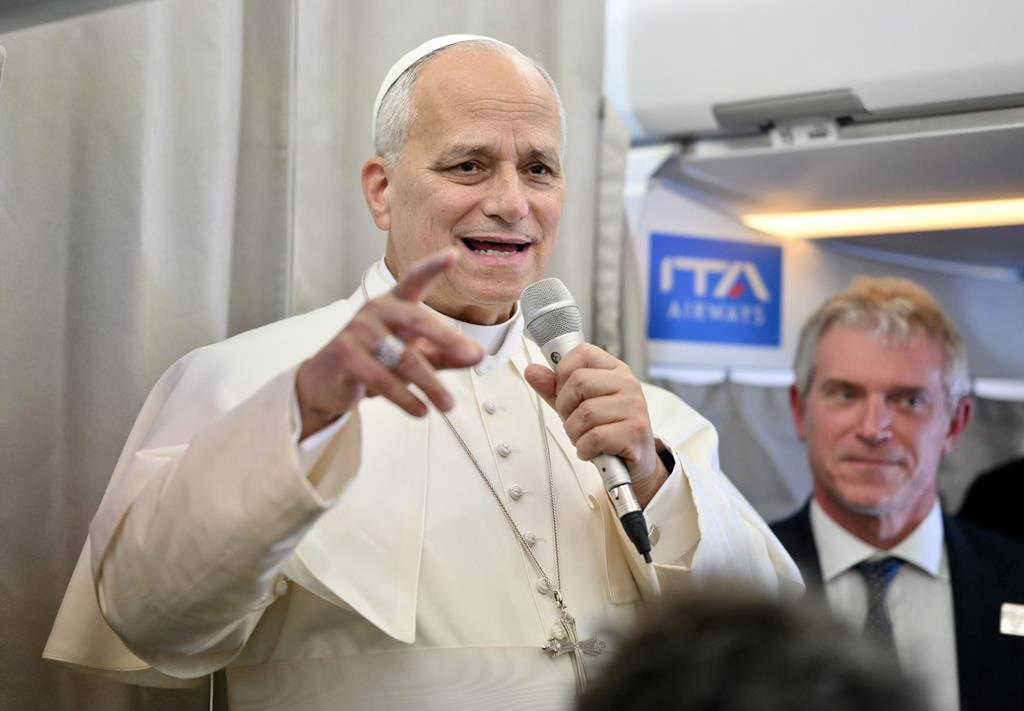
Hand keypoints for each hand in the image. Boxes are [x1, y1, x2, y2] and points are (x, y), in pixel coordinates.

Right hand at [295, 249, 484, 439]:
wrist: (325, 384)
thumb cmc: (371, 362)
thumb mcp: (412, 356)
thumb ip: (444, 354)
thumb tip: (477, 354)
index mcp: (394, 304)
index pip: (415, 280)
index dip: (434, 267)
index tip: (453, 255)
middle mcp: (376, 311)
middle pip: (417, 319)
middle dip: (448, 338)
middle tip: (474, 354)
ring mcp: (359, 331)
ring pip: (404, 358)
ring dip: (431, 385)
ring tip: (448, 404)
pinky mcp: (346, 355)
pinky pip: (383, 379)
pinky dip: (406, 398)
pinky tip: (421, 410)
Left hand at [524, 344, 667, 506]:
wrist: (635, 460)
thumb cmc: (607, 428)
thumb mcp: (577, 404)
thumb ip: (554, 388)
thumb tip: (532, 371)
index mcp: (614, 370)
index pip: (582, 353)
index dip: (562, 373)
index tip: (564, 392)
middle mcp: (627, 383)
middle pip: (578, 382)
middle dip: (565, 408)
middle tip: (574, 421)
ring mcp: (634, 406)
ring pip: (585, 412)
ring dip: (575, 433)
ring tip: (585, 437)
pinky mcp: (635, 431)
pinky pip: (595, 436)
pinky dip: (585, 448)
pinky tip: (592, 450)